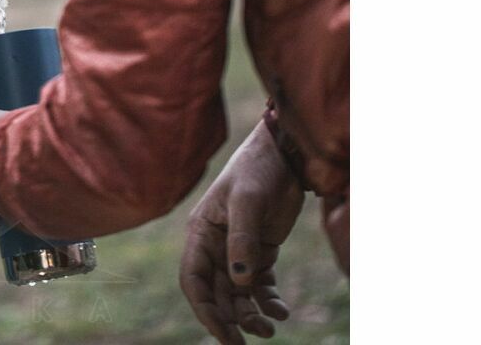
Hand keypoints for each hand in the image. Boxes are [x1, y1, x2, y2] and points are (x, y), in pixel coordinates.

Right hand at [180, 119, 304, 343]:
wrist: (286, 155)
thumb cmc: (259, 170)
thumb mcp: (247, 200)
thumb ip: (242, 240)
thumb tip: (241, 281)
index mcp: (202, 233)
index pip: (194, 280)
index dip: (204, 309)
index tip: (223, 333)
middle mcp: (216, 246)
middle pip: (217, 294)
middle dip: (231, 319)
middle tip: (248, 342)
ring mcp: (238, 250)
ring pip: (240, 294)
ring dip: (251, 314)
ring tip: (270, 329)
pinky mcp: (261, 251)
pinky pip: (261, 285)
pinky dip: (270, 301)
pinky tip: (282, 312)